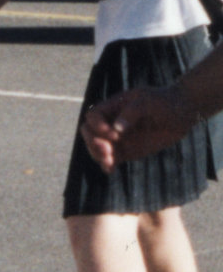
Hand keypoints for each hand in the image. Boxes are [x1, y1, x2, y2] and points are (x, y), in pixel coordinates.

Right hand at [82, 85, 203, 171]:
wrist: (183, 113)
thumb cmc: (165, 102)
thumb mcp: (148, 101)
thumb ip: (131, 112)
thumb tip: (116, 129)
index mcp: (113, 107)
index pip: (93, 116)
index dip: (97, 126)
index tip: (114, 134)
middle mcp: (111, 122)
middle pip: (89, 133)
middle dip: (93, 143)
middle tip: (107, 151)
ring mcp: (118, 138)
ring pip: (97, 147)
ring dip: (98, 155)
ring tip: (109, 162)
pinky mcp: (127, 150)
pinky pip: (111, 159)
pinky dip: (107, 165)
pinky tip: (111, 170)